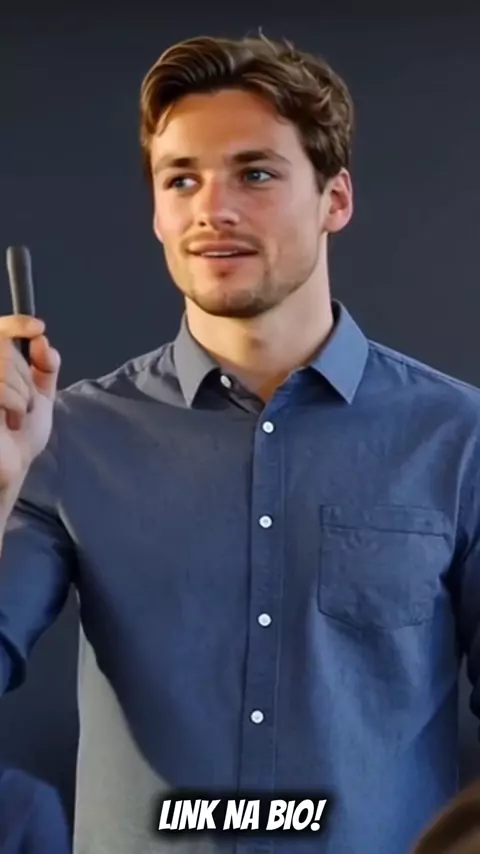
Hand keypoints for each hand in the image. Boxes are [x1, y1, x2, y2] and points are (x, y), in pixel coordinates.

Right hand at [0, 315, 60, 489]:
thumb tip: (42, 340)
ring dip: (22, 396)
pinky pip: (1, 388)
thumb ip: (44, 365)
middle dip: (25, 378)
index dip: (16, 323)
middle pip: (6, 350)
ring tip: (15, 417)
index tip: (38, 328)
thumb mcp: (40, 394)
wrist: (13, 465)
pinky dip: (15, 406)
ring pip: (5, 368)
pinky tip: (8, 424)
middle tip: (24, 404)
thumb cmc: (21, 433)